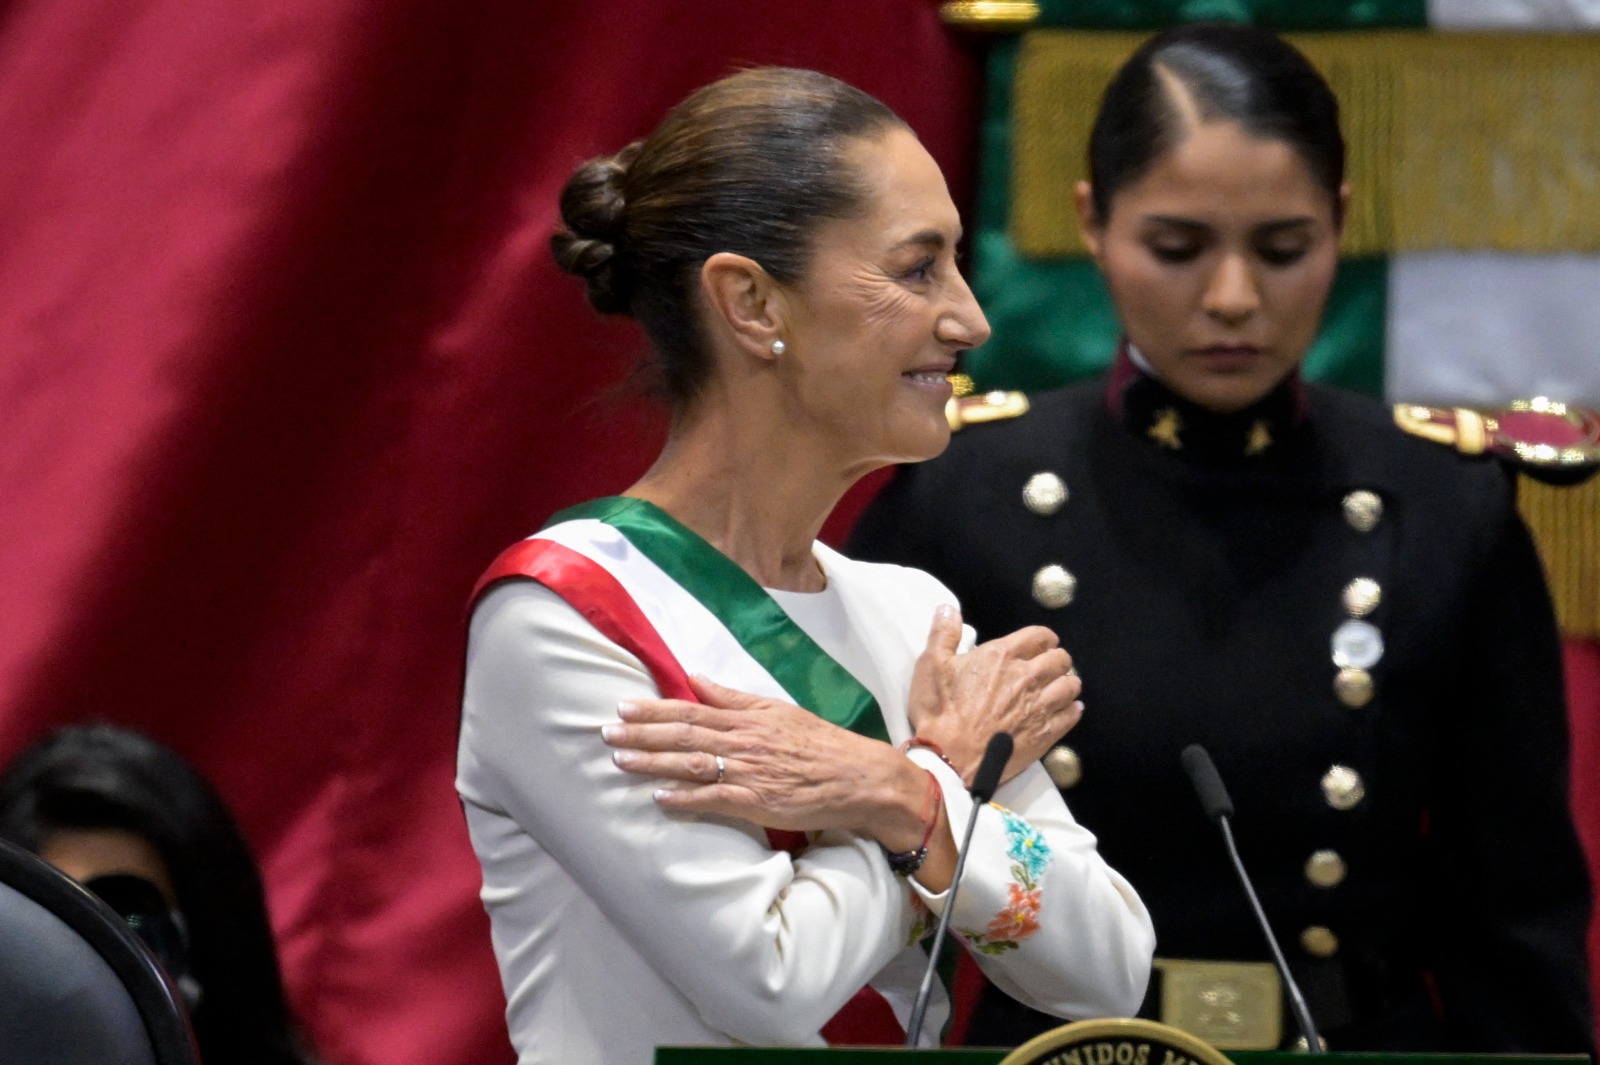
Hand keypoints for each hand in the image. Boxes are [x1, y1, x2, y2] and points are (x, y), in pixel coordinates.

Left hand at [600, 675, 925, 841]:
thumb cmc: (819, 744)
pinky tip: (659, 798)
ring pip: (693, 763)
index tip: (623, 706)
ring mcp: (750, 772)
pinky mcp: (758, 802)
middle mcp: (745, 741)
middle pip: (685, 734)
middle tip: (606, 732)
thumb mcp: (777, 710)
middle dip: (642, 733)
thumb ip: (733, 697)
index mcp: (748, 717)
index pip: (692, 710)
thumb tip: (694, 678)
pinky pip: (715, 799)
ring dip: (653, 762)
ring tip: (619, 760)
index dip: (654, 708)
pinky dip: (686, 798)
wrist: (859, 777)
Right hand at [906, 605, 1082, 783]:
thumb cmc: (939, 711)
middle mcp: (1027, 677)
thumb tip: (947, 608)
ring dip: (1066, 684)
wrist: (950, 758)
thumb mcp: (931, 665)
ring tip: (1057, 688)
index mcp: (1002, 655)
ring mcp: (1040, 706)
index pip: (1039, 636)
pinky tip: (1066, 711)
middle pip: (1060, 659)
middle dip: (1056, 659)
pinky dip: (1072, 710)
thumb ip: (943, 633)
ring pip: (1071, 686)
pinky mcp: (1046, 733)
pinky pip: (1072, 715)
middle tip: (1047, 667)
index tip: (1041, 644)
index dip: (1043, 638)